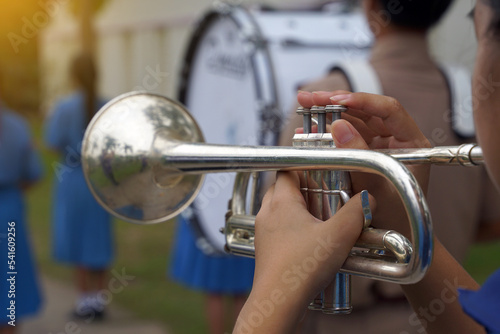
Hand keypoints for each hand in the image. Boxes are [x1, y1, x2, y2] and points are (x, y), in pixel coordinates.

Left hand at [234, 171, 375, 332]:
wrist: (279, 301)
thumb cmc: (301, 269)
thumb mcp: (338, 236)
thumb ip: (356, 213)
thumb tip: (367, 199)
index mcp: (281, 202)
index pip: (287, 170)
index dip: (304, 166)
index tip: (321, 169)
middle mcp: (268, 214)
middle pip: (282, 187)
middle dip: (302, 186)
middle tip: (322, 192)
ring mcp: (264, 232)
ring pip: (278, 208)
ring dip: (296, 208)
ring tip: (319, 216)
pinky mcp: (266, 249)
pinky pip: (277, 228)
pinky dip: (292, 226)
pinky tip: (310, 240)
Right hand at [298, 90, 430, 234]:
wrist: (398, 238)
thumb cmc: (398, 218)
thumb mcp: (377, 187)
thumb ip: (358, 156)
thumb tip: (338, 126)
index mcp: (412, 144)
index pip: (389, 110)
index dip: (362, 101)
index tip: (337, 100)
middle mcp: (397, 140)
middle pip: (367, 112)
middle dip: (337, 102)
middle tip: (310, 97)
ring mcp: (381, 147)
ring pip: (354, 121)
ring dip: (329, 112)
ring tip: (305, 103)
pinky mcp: (366, 155)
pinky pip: (347, 137)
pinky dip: (328, 132)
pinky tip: (310, 128)